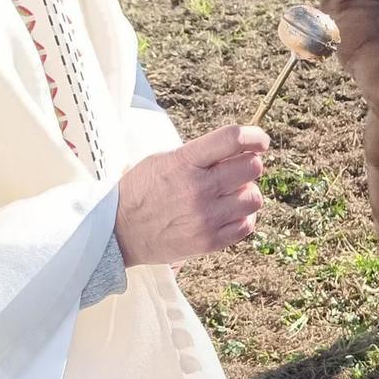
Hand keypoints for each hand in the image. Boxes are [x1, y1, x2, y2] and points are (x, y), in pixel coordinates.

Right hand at [115, 124, 268, 266]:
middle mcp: (198, 188)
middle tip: (237, 171)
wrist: (118, 231)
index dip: (255, 137)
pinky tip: (227, 214)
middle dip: (249, 165)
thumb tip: (241, 150)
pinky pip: (247, 225)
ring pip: (254, 197)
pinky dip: (242, 218)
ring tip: (229, 195)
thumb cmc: (143, 191)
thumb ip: (201, 154)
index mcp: (185, 162)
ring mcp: (205, 217)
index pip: (232, 139)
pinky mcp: (209, 241)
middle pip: (251, 168)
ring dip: (246, 193)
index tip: (260, 141)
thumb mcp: (164, 160)